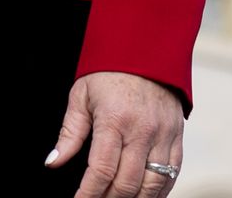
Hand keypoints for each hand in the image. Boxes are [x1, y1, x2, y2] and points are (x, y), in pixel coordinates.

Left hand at [44, 71, 182, 197]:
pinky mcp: (177, 136)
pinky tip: (144, 196)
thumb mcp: (81, 96)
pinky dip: (159, 191)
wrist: (146, 49)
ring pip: (153, 184)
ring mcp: (164, 134)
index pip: (102, 170)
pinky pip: (173, 173)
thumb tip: (53, 162)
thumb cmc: (108, 72)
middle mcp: (143, 130)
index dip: (89, 193)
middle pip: (128, 183)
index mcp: (115, 120)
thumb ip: (70, 133)